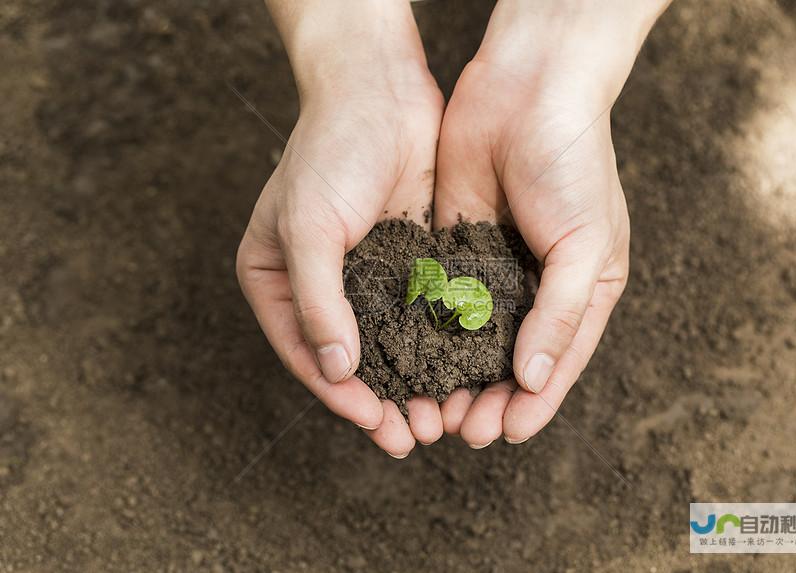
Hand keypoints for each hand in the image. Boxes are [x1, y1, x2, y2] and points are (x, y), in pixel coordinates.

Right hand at [237, 0, 443, 456]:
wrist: (380, 91)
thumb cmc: (329, 152)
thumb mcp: (308, 227)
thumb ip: (317, 301)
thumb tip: (335, 369)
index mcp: (275, 280)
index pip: (306, 352)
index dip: (339, 394)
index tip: (374, 423)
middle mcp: (319, 284)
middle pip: (349, 358)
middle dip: (381, 400)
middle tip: (412, 438)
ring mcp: (365, 274)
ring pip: (390, 344)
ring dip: (414, 381)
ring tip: (440, 418)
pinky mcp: (406, 261)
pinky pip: (421, 314)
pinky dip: (437, 345)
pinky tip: (460, 372)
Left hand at [433, 0, 667, 446]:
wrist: (527, 90)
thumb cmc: (573, 164)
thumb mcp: (586, 245)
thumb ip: (562, 314)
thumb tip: (536, 379)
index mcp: (583, 290)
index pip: (558, 361)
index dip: (533, 402)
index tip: (503, 433)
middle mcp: (538, 286)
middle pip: (510, 359)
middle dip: (487, 397)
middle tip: (459, 430)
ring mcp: (494, 268)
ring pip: (470, 338)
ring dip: (453, 374)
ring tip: (429, 408)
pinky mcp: (454, 247)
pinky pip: (441, 299)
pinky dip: (428, 332)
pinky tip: (408, 359)